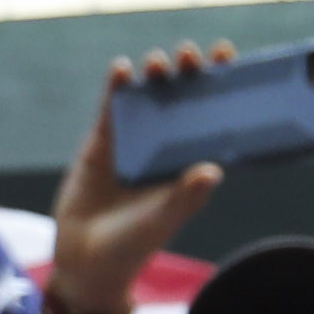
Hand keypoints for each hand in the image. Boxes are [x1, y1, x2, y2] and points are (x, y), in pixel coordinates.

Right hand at [46, 57, 231, 313]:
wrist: (86, 259)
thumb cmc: (134, 245)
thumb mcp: (162, 220)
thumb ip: (185, 196)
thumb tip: (214, 170)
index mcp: (188, 161)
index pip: (210, 116)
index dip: (220, 86)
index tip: (227, 57)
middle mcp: (164, 145)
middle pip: (182, 97)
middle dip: (188, 72)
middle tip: (191, 54)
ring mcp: (133, 140)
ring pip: (148, 96)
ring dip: (155, 75)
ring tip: (159, 63)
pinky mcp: (102, 142)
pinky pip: (112, 108)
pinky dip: (116, 87)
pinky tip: (121, 69)